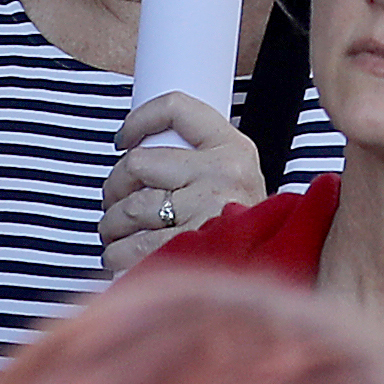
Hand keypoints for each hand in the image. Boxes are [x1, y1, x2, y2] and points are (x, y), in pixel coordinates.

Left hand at [102, 90, 265, 271]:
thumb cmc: (246, 230)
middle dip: (115, 185)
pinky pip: (129, 247)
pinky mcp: (186, 249)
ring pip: (128, 208)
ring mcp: (204, 212)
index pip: (176, 108)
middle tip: (115, 199)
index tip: (124, 138)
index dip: (139, 119)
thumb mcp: (236, 182)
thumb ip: (197, 164)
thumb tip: (139, 160)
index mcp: (232, 150)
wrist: (271, 274)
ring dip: (112, 224)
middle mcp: (221, 175)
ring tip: (117, 231)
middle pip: (137, 163)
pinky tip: (122, 255)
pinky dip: (116, 254)